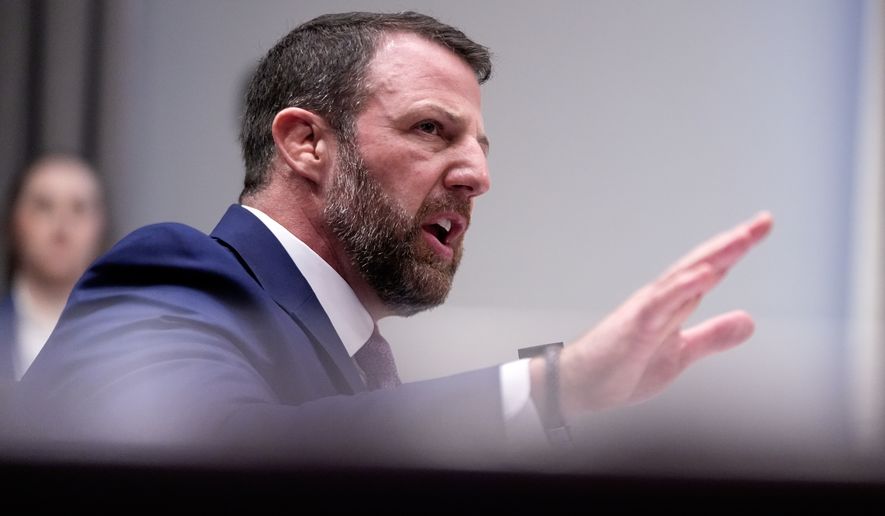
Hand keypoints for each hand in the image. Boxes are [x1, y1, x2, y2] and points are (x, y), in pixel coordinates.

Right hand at [531, 212, 773, 422]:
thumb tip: (748, 321)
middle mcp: (661, 299)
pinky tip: (705, 275)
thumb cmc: (619, 367)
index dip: (735, 249)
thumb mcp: (680, 354)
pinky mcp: (634, 326)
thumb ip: (712, 336)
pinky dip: (683, 286)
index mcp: (673, 305)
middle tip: (762, 222)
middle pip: (701, 264)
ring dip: (712, 256)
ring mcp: (646, 310)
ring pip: (684, 276)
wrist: (578, 386)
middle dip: (732, 243)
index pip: (710, 270)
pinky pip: (661, 303)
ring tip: (741, 239)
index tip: (761, 226)